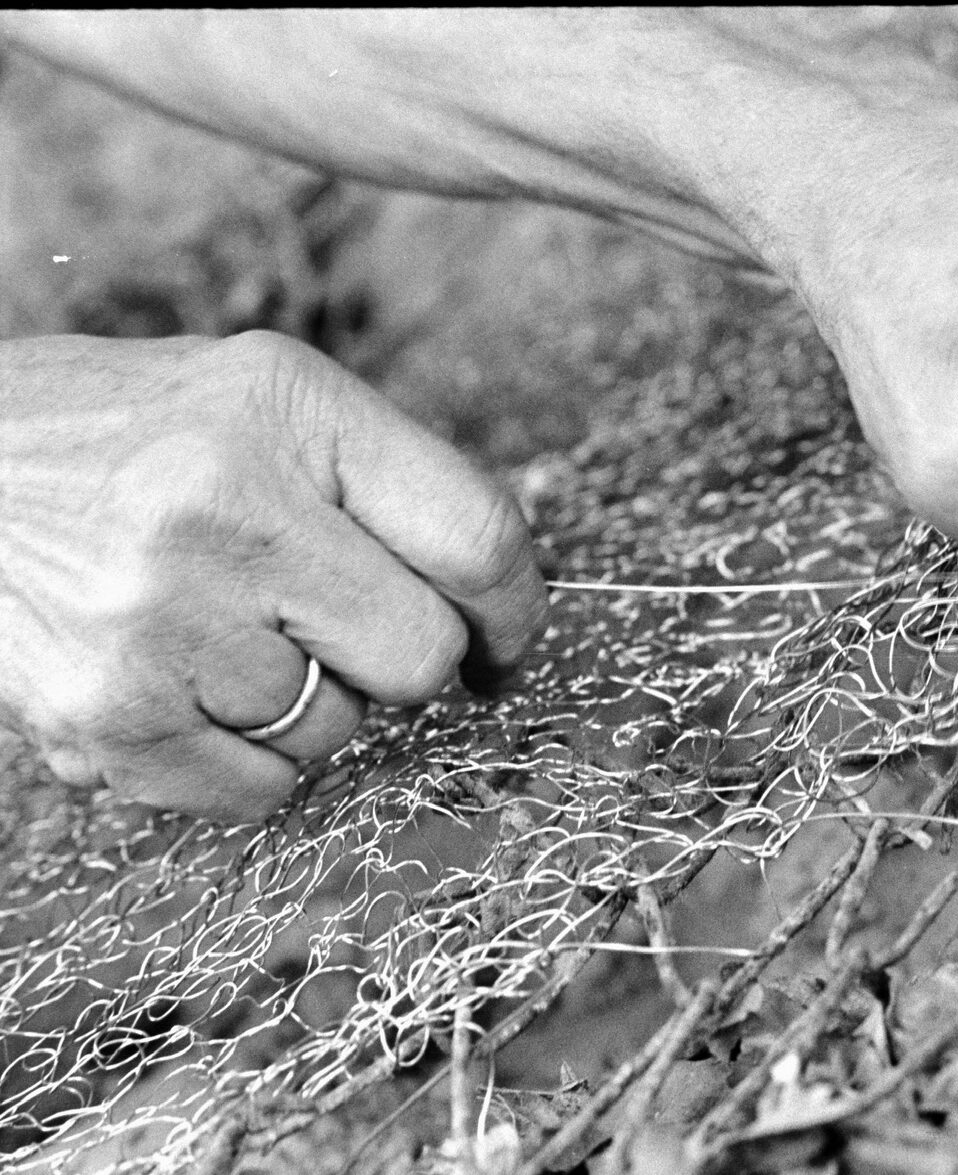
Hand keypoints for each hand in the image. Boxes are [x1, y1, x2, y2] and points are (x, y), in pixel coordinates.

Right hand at [0, 331, 547, 819]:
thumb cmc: (129, 437)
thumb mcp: (267, 400)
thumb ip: (389, 484)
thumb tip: (501, 611)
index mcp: (287, 409)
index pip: (478, 539)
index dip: (516, 610)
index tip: (503, 642)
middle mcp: (224, 509)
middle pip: (419, 657)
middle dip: (396, 657)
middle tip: (326, 621)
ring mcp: (157, 620)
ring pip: (338, 733)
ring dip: (307, 703)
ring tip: (217, 631)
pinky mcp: (103, 715)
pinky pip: (259, 792)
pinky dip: (241, 759)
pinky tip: (181, 685)